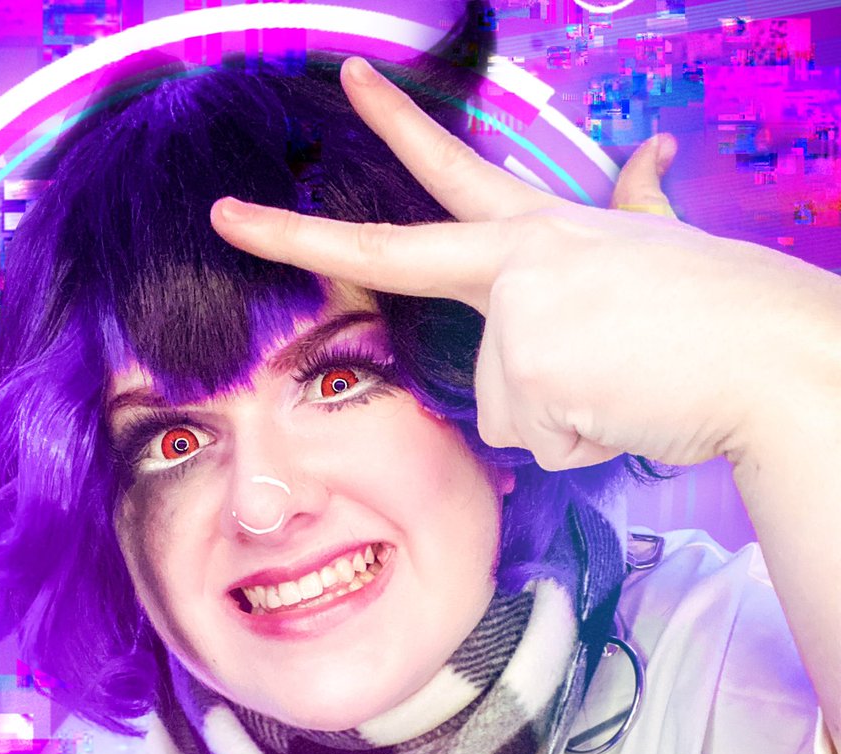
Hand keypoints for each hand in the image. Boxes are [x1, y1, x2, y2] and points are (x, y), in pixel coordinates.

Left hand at [211, 57, 835, 470]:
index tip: (348, 79)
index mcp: (541, 231)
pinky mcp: (526, 377)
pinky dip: (581, 442)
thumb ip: (637, 205)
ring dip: (563, 414)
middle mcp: (516, 264)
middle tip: (221, 212)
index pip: (456, 172)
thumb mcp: (662, 244)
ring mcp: (514, 317)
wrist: (765, 358)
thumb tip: (656, 154)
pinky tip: (620, 406)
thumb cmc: (714, 310)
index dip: (401, 126)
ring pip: (504, 407)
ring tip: (623, 380)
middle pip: (389, 252)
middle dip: (293, 232)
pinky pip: (536, 441)